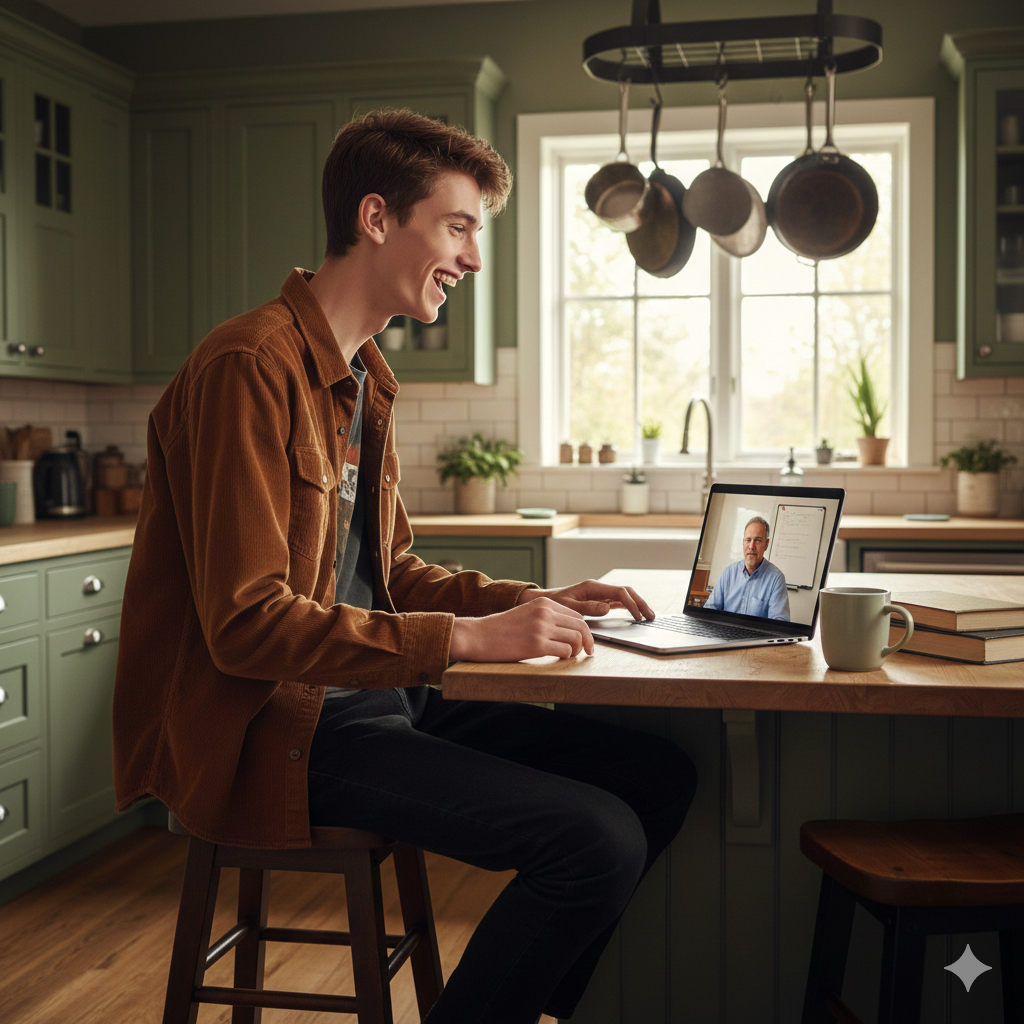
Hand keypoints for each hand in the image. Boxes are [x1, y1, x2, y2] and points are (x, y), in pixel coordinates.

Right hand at [449, 597, 594, 661]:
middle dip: (588, 641)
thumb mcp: (525, 614)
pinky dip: (566, 657)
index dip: (583, 630)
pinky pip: (565, 651)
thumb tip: (566, 631)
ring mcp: (541, 628)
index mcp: (544, 603)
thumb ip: (545, 617)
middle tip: (588, 652)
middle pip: (581, 626)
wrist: (477, 635)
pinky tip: (558, 659)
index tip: (584, 641)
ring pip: (576, 638)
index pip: (576, 615)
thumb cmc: (500, 629)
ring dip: (577, 650)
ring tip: (570, 656)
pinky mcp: (537, 645)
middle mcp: (545, 612)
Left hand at [516, 579, 654, 621]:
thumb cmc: (554, 604)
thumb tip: (607, 608)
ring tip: (647, 616)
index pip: (619, 593)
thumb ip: (588, 607)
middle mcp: (598, 588)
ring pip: (624, 596)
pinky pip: (617, 602)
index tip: (638, 617)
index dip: (631, 604)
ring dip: (636, 604)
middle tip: (651, 616)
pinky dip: (628, 607)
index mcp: (592, 587)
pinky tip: (635, 615)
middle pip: (626, 592)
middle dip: (640, 603)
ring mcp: (599, 593)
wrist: (545, 602)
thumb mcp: (569, 607)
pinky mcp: (598, 599)